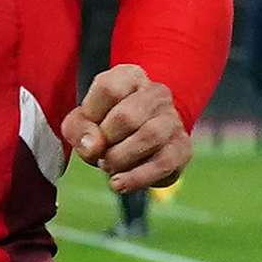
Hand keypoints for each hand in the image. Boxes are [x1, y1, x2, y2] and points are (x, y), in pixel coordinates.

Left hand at [64, 63, 190, 193]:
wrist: (136, 143)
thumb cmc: (106, 127)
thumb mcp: (81, 122)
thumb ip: (79, 129)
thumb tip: (93, 147)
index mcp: (130, 77)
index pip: (109, 88)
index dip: (92, 114)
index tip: (90, 128)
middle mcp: (157, 93)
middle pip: (127, 116)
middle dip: (106, 141)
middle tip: (100, 153)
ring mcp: (173, 120)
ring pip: (149, 137)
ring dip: (120, 159)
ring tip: (110, 166)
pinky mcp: (183, 147)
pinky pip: (163, 163)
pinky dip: (137, 178)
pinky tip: (121, 184)